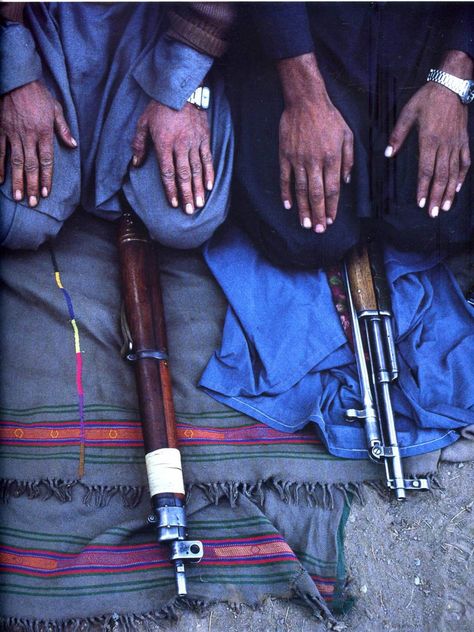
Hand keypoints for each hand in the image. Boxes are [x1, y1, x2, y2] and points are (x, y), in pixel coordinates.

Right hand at [0, 80, 76, 205]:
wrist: (16, 79)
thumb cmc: (38, 94)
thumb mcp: (55, 109)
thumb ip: (63, 129)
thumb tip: (73, 145)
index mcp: (44, 133)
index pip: (46, 160)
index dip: (46, 178)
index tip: (45, 193)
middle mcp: (28, 136)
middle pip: (31, 165)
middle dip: (31, 185)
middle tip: (32, 203)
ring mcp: (13, 133)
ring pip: (15, 162)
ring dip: (17, 180)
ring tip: (17, 197)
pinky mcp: (0, 129)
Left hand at [131, 100, 213, 214]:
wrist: (181, 89)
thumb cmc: (159, 107)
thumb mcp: (143, 123)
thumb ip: (139, 144)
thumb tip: (136, 164)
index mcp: (164, 144)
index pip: (167, 172)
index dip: (171, 190)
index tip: (174, 204)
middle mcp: (180, 145)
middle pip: (184, 175)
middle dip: (187, 195)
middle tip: (189, 211)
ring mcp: (194, 142)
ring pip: (197, 170)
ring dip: (199, 189)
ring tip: (200, 204)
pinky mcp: (204, 138)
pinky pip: (208, 159)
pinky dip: (209, 173)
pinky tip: (210, 186)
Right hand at [277, 53, 352, 232]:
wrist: (305, 101)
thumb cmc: (329, 117)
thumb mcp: (348, 135)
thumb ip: (349, 159)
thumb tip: (346, 181)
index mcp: (332, 158)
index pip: (333, 189)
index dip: (332, 207)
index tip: (331, 220)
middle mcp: (315, 162)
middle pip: (316, 194)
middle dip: (318, 214)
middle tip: (319, 230)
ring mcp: (298, 160)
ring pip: (301, 190)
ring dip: (303, 209)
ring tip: (306, 224)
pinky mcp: (285, 155)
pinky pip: (285, 178)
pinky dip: (286, 193)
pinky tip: (288, 206)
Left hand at [386, 51, 471, 217]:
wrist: (452, 83)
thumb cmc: (427, 98)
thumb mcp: (408, 113)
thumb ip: (397, 135)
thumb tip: (387, 153)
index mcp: (429, 140)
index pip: (425, 170)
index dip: (423, 188)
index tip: (420, 203)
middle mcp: (444, 145)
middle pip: (440, 176)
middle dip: (436, 196)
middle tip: (432, 213)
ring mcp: (456, 143)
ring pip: (454, 172)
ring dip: (449, 191)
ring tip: (444, 207)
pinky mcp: (464, 140)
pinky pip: (465, 161)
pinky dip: (462, 176)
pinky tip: (458, 188)